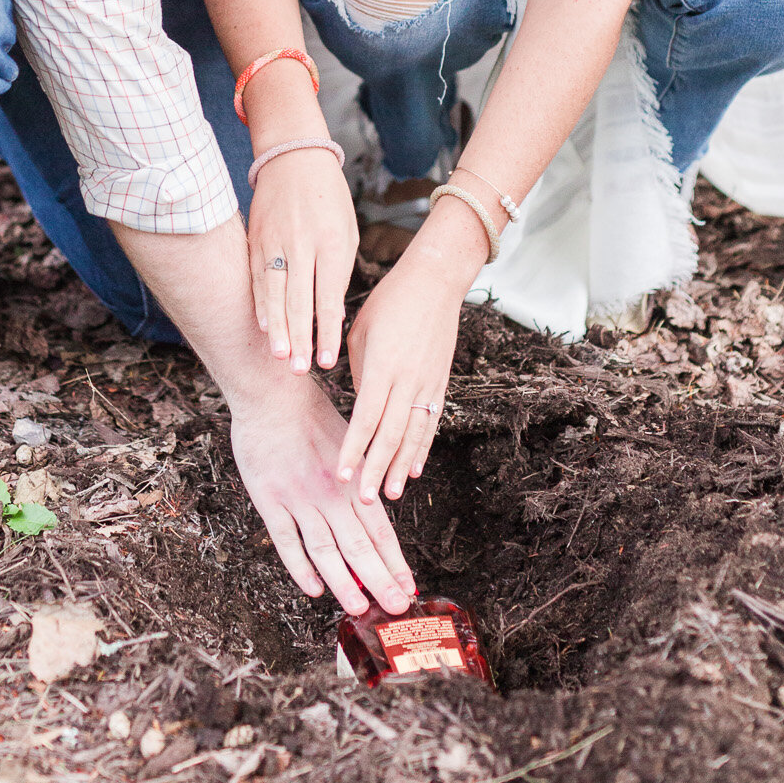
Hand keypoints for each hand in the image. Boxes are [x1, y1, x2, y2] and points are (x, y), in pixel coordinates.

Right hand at [229, 389, 416, 615]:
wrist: (274, 396)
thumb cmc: (312, 415)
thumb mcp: (350, 444)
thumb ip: (362, 478)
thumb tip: (375, 508)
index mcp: (354, 481)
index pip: (381, 530)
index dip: (395, 562)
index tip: (408, 586)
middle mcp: (331, 494)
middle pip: (359, 547)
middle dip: (380, 581)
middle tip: (395, 607)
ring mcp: (300, 499)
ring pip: (326, 550)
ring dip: (344, 583)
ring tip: (358, 608)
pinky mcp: (270, 500)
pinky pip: (287, 541)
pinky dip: (301, 567)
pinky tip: (314, 589)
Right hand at [248, 148, 359, 372]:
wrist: (294, 157)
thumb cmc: (329, 200)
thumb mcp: (346, 232)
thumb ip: (338, 273)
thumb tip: (332, 316)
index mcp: (332, 243)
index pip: (329, 298)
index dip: (327, 332)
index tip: (327, 362)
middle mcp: (302, 244)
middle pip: (299, 301)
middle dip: (301, 339)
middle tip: (301, 371)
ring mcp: (275, 242)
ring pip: (274, 293)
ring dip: (278, 329)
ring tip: (281, 357)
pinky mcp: (256, 239)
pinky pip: (257, 278)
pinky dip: (261, 305)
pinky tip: (264, 327)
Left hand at [341, 247, 469, 503]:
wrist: (435, 281)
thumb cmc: (388, 302)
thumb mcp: (360, 332)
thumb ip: (357, 372)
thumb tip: (357, 407)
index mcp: (382, 366)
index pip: (365, 418)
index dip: (354, 450)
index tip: (343, 476)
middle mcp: (407, 379)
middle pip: (390, 435)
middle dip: (376, 470)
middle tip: (364, 500)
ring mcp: (427, 382)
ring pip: (413, 434)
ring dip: (401, 467)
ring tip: (391, 494)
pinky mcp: (440, 381)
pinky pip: (430, 421)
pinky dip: (422, 447)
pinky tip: (415, 468)